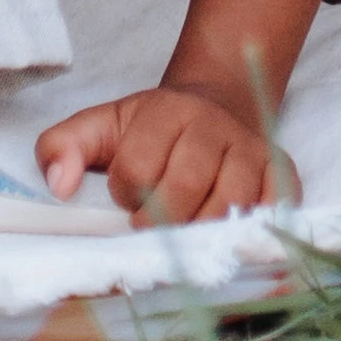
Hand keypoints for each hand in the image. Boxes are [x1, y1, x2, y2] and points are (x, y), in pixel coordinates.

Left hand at [37, 81, 289, 225]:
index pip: (138, 167)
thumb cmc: (152, 129)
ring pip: (228, 205)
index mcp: (167, 111)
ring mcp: (251, 148)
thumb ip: (64, 146)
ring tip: (183, 235)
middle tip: (150, 227)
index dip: (124, 194)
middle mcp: (214, 124)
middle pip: (185, 189)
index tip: (126, 199)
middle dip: (158, 221)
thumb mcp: (102, 127)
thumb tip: (60, 185)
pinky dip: (250, 230)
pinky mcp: (281, 170)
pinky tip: (226, 237)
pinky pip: (272, 208)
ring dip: (198, 233)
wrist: (216, 104)